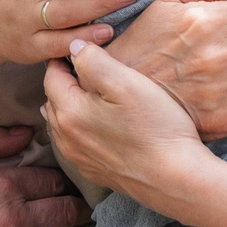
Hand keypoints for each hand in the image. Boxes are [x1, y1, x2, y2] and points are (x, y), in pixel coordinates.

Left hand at [43, 41, 218, 210]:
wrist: (176, 178)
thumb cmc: (155, 127)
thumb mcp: (125, 82)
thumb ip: (93, 61)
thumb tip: (73, 47)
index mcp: (69, 112)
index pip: (51, 77)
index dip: (62, 59)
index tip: (77, 48)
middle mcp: (66, 139)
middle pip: (53, 101)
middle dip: (63, 82)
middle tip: (82, 68)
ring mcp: (79, 159)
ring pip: (61, 124)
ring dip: (69, 107)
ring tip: (86, 94)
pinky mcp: (94, 172)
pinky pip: (75, 145)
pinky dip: (79, 130)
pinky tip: (95, 125)